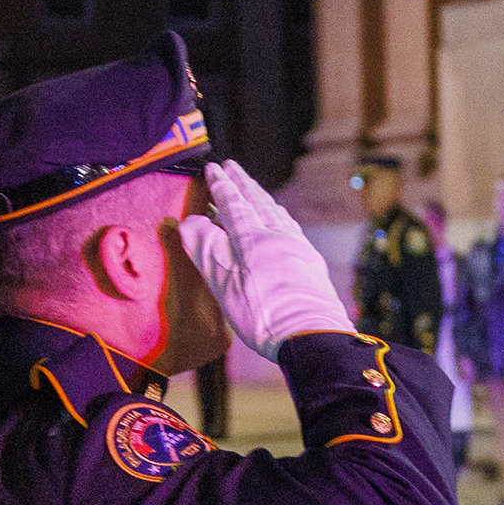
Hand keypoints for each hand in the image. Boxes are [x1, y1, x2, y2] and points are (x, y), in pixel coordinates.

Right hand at [177, 161, 355, 358]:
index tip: (213, 168)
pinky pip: (292, 228)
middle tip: (232, 166)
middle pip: (258, 202)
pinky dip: (280, 217)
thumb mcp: (223, 284)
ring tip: (254, 190)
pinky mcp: (311, 264)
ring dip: (262, 197)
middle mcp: (279, 236)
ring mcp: (298, 248)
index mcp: (253, 238)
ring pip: (277, 213)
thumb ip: (206, 249)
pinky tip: (282, 222)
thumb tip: (191, 221)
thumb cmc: (262, 315)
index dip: (221, 185)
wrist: (311, 337)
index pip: (234, 203)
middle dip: (243, 183)